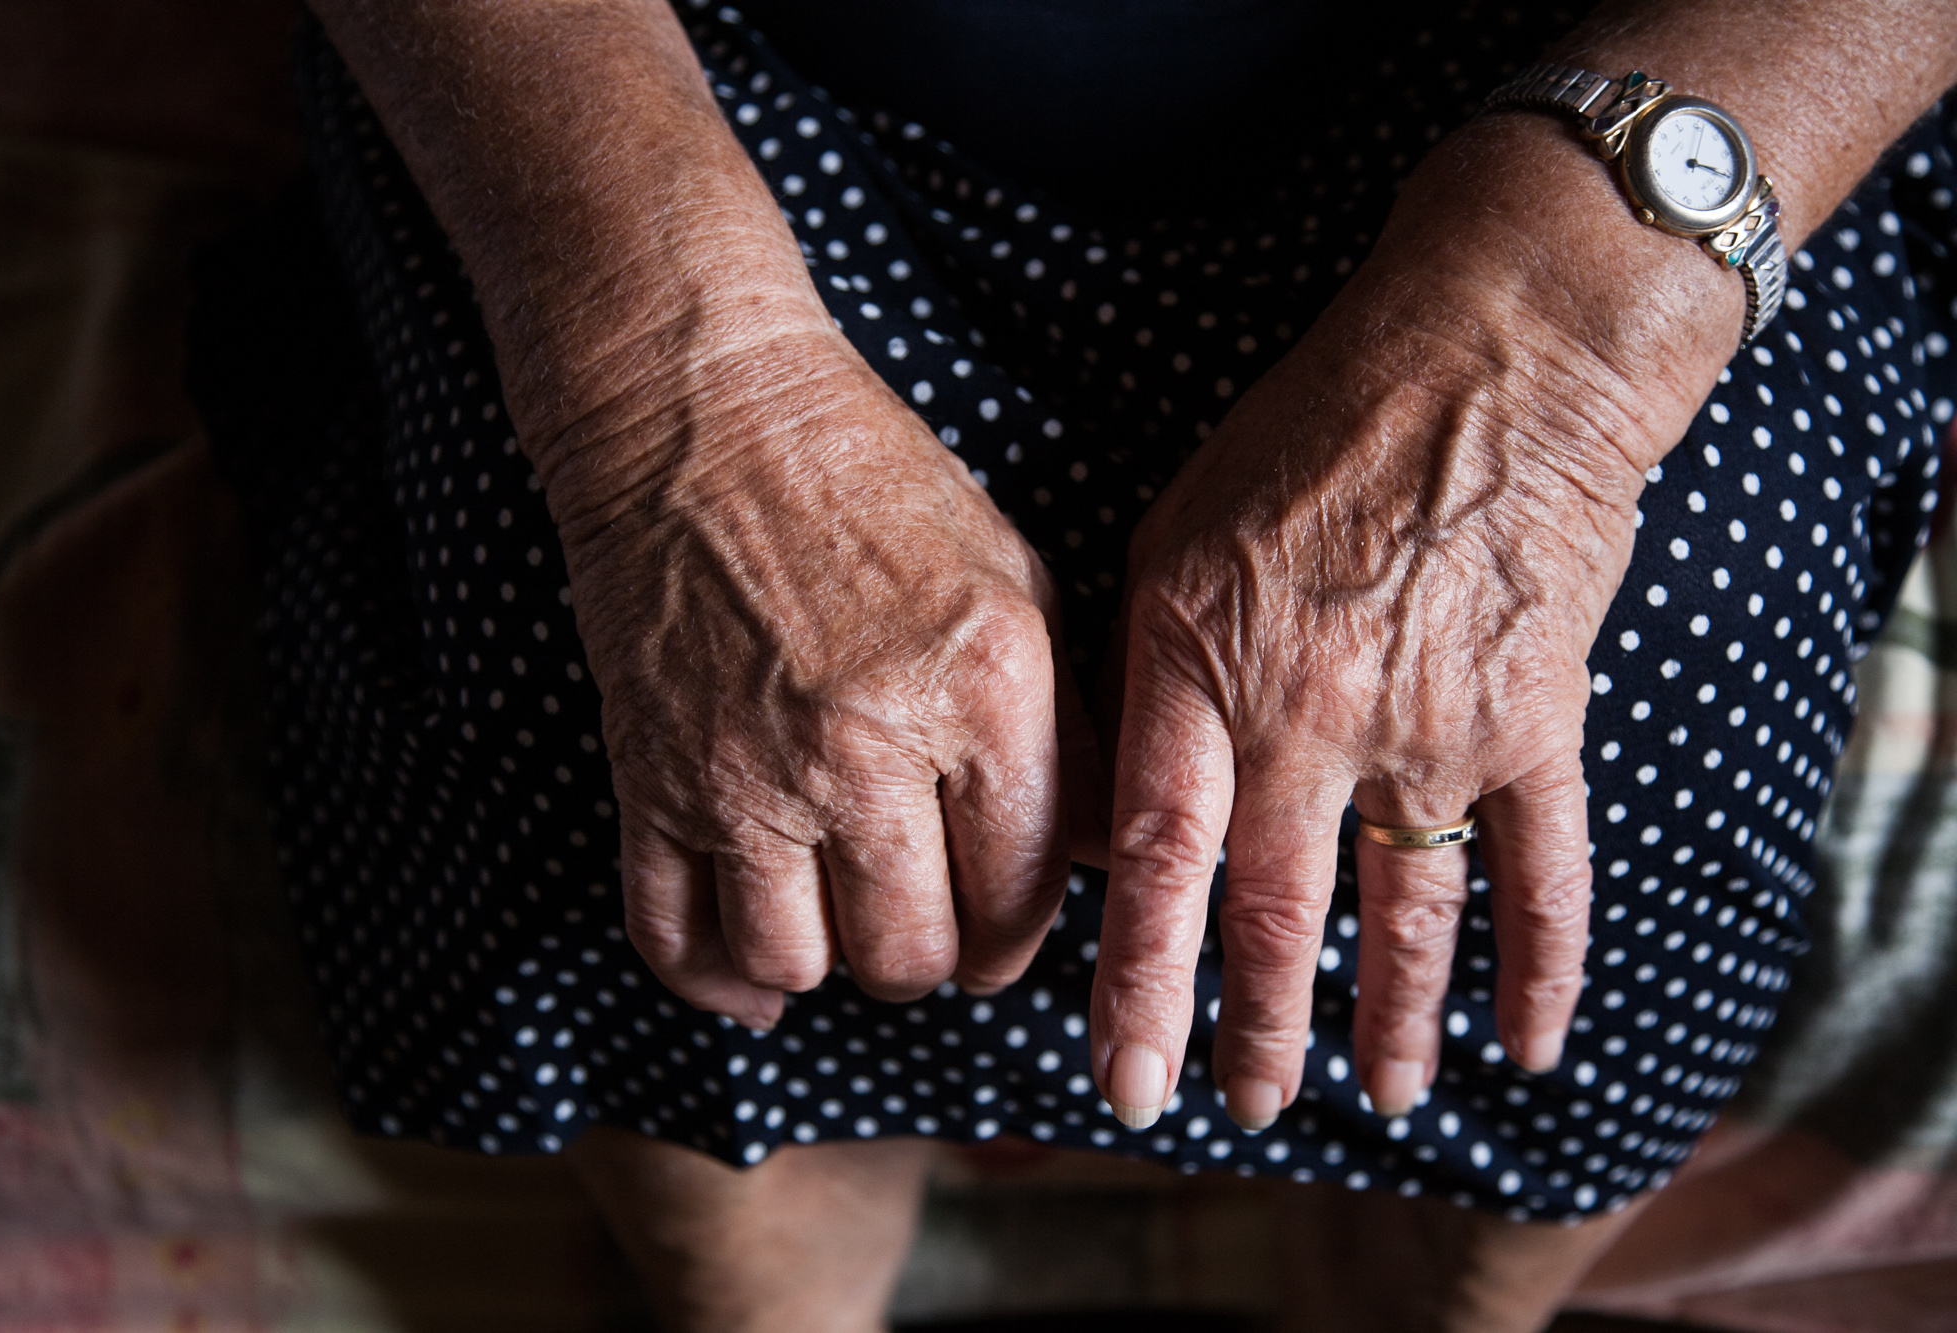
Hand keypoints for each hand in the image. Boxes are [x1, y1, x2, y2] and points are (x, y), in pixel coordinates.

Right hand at [549, 323, 1096, 1028]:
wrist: (706, 417)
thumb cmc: (874, 489)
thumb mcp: (1015, 584)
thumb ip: (1067, 732)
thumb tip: (1095, 863)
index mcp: (982, 689)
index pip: (1023, 894)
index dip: (1022, 934)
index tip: (1002, 925)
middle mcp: (865, 745)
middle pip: (912, 954)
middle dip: (932, 960)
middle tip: (928, 927)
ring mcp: (745, 769)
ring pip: (796, 964)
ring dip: (830, 966)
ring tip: (842, 923)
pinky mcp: (649, 777)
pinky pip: (675, 937)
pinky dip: (717, 978)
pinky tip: (754, 972)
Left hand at [1089, 115, 1744, 1128]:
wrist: (1484, 359)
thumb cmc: (1308, 436)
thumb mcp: (1172, 537)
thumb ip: (1142, 676)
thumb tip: (1109, 808)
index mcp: (1201, 672)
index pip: (1153, 864)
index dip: (1137, 987)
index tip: (1125, 1079)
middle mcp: (1310, 718)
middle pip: (1276, 920)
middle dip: (1258, 1033)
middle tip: (1244, 1112)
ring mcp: (1430, 728)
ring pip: (1407, 919)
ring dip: (1393, 1025)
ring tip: (1386, 1100)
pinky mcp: (1534, 722)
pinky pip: (1542, 873)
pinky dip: (1541, 967)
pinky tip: (1529, 1045)